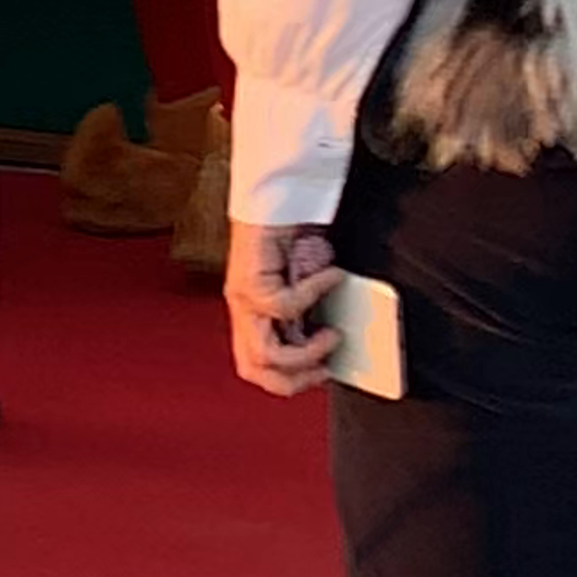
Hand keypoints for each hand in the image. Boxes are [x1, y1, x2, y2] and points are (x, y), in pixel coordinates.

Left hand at [227, 221, 343, 398]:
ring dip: (306, 352)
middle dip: (296, 379)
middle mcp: (241, 310)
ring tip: (333, 336)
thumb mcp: (304, 285)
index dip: (288, 382)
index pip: (255, 368)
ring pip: (266, 352)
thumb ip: (309, 313)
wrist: (279, 194)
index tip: (322, 374)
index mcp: (251, 314)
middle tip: (327, 368)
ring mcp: (241, 297)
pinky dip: (316, 293)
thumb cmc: (294, 235)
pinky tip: (333, 275)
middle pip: (255, 370)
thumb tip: (335, 341)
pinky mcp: (249, 280)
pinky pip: (285, 305)